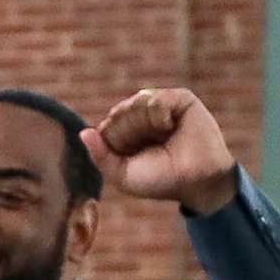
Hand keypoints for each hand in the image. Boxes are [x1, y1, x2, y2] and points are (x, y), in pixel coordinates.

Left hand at [81, 89, 239, 215]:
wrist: (195, 180)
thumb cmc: (161, 182)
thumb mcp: (123, 176)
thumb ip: (101, 157)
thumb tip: (84, 132)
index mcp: (129, 137)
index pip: (107, 127)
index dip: (116, 142)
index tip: (133, 157)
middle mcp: (143, 120)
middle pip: (119, 114)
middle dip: (129, 133)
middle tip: (150, 149)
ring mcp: (161, 108)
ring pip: (135, 103)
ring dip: (143, 124)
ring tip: (161, 137)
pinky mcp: (179, 99)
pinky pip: (154, 98)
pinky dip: (157, 114)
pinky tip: (168, 126)